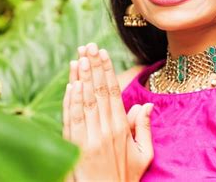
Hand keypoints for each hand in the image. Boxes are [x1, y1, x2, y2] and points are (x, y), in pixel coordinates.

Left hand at [63, 43, 153, 181]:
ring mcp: (88, 137)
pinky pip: (71, 118)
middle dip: (93, 66)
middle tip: (89, 46)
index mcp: (120, 128)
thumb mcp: (143, 154)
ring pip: (83, 101)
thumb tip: (145, 105)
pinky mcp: (74, 146)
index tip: (103, 53)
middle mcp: (104, 129)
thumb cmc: (125, 177)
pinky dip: (69, 100)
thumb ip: (143, 128)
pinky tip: (70, 85)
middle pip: (97, 91)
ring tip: (79, 58)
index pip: (113, 92)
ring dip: (80, 78)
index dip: (107, 71)